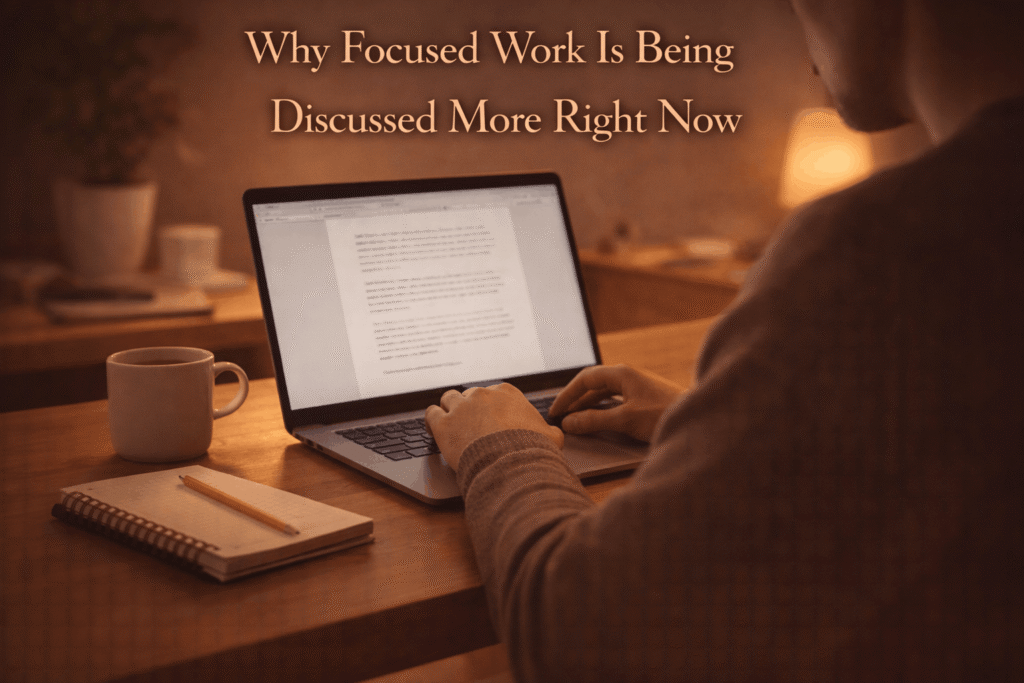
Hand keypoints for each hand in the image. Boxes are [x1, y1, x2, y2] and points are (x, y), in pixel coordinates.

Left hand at [425, 383, 564, 469]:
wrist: (511, 463)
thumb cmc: (532, 450)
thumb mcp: (551, 437)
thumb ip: (550, 431)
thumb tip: (554, 434)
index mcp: (506, 393)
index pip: (493, 393)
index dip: (490, 407)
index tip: (490, 418)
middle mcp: (481, 395)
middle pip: (470, 395)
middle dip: (470, 409)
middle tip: (471, 425)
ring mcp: (460, 407)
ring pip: (448, 399)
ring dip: (449, 409)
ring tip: (450, 423)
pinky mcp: (443, 424)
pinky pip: (430, 414)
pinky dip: (431, 421)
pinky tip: (433, 429)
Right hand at [548, 364, 685, 442]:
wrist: (698, 419)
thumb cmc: (664, 414)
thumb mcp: (625, 419)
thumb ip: (594, 420)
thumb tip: (569, 422)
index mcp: (622, 374)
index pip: (585, 379)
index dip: (567, 395)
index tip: (556, 410)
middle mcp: (629, 376)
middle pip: (594, 384)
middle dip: (575, 400)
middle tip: (561, 416)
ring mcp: (638, 386)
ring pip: (605, 393)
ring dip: (588, 405)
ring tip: (575, 420)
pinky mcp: (645, 398)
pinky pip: (616, 400)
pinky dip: (602, 409)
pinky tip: (599, 420)